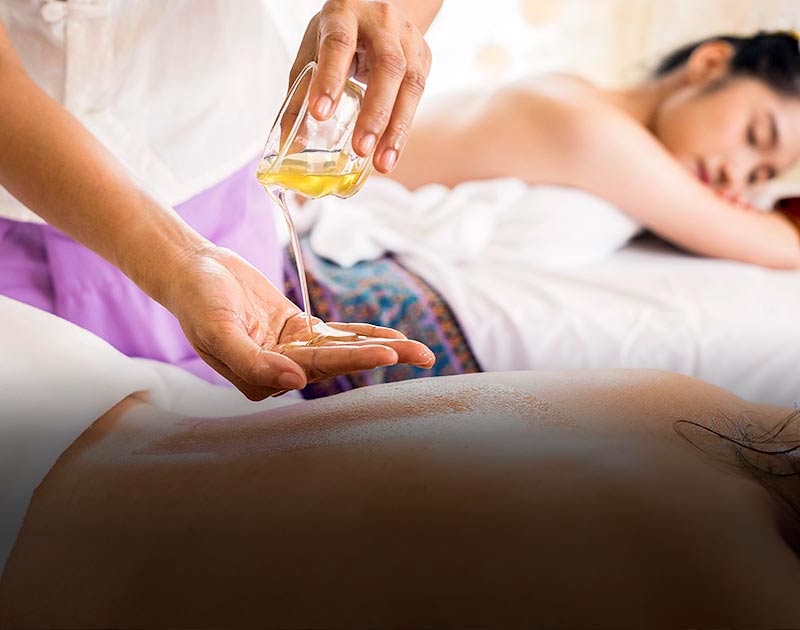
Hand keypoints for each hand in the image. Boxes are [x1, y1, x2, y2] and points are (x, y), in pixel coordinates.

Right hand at [163, 245, 435, 399]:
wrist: (192, 269)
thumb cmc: (197, 300)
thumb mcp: (217, 330)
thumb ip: (251, 362)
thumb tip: (294, 384)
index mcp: (260, 378)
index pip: (315, 370)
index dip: (352, 361)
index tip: (386, 354)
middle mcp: (281, 369)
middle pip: (339, 363)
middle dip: (381, 358)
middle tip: (423, 356)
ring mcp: (292, 349)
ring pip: (343, 350)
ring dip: (381, 348)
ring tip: (421, 351)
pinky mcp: (298, 329)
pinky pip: (336, 334)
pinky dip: (363, 334)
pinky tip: (393, 336)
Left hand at [290, 0, 432, 173]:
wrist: (377, 15)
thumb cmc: (338, 37)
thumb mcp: (313, 53)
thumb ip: (300, 94)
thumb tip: (290, 142)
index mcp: (344, 13)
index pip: (339, 44)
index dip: (330, 78)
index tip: (320, 113)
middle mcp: (382, 22)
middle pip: (387, 66)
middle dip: (375, 112)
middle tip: (361, 148)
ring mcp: (408, 39)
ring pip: (411, 84)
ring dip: (397, 128)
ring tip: (382, 163)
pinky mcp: (424, 58)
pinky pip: (418, 96)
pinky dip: (403, 128)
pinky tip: (391, 152)